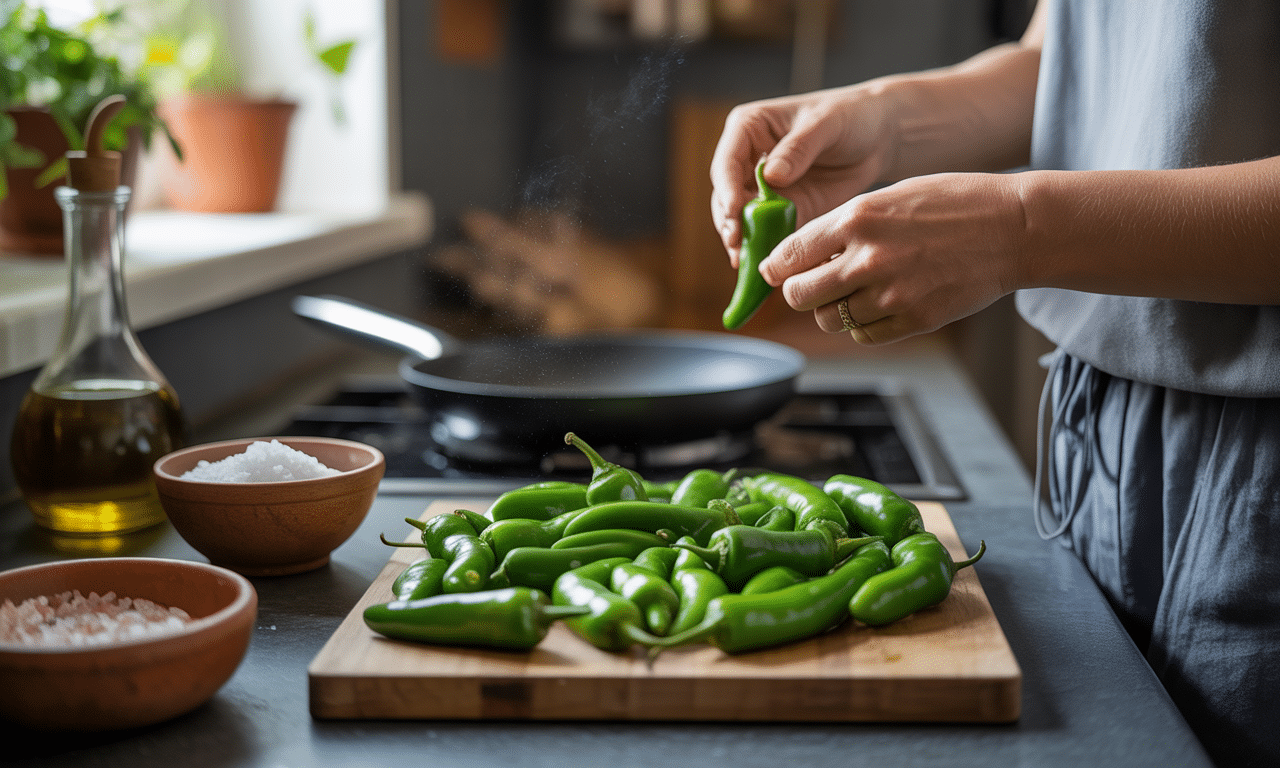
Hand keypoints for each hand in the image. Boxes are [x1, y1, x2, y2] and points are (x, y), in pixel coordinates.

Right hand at [709, 85, 896, 266]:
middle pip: (726, 196)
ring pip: (741, 219)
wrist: (878, 138)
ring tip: (746, 261)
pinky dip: (765, 249)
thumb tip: (769, 176)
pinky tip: (765, 266)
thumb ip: (798, 148)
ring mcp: (762, 189)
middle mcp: (747, 160)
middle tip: (737, 244)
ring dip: (743, 241)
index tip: (735, 211)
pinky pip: (766, 233)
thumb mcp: (825, 124)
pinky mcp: (780, 211)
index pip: (727, 163)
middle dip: (730, 222)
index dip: (727, 189)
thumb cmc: (849, 117)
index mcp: (748, 129)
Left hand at [759, 171, 1027, 343]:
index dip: (776, 267)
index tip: (776, 271)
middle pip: (798, 295)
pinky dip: (861, 326)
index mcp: (857, 218)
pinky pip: (863, 336)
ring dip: (830, 311)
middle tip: (808, 286)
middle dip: (796, 292)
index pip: (789, 255)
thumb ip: (844, 225)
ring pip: (828, 320)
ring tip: (851, 293)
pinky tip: (877, 306)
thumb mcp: (890, 197)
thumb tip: (799, 255)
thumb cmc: (952, 205)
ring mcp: (890, 294)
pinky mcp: (913, 320)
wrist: (1013, 228)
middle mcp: (868, 258)